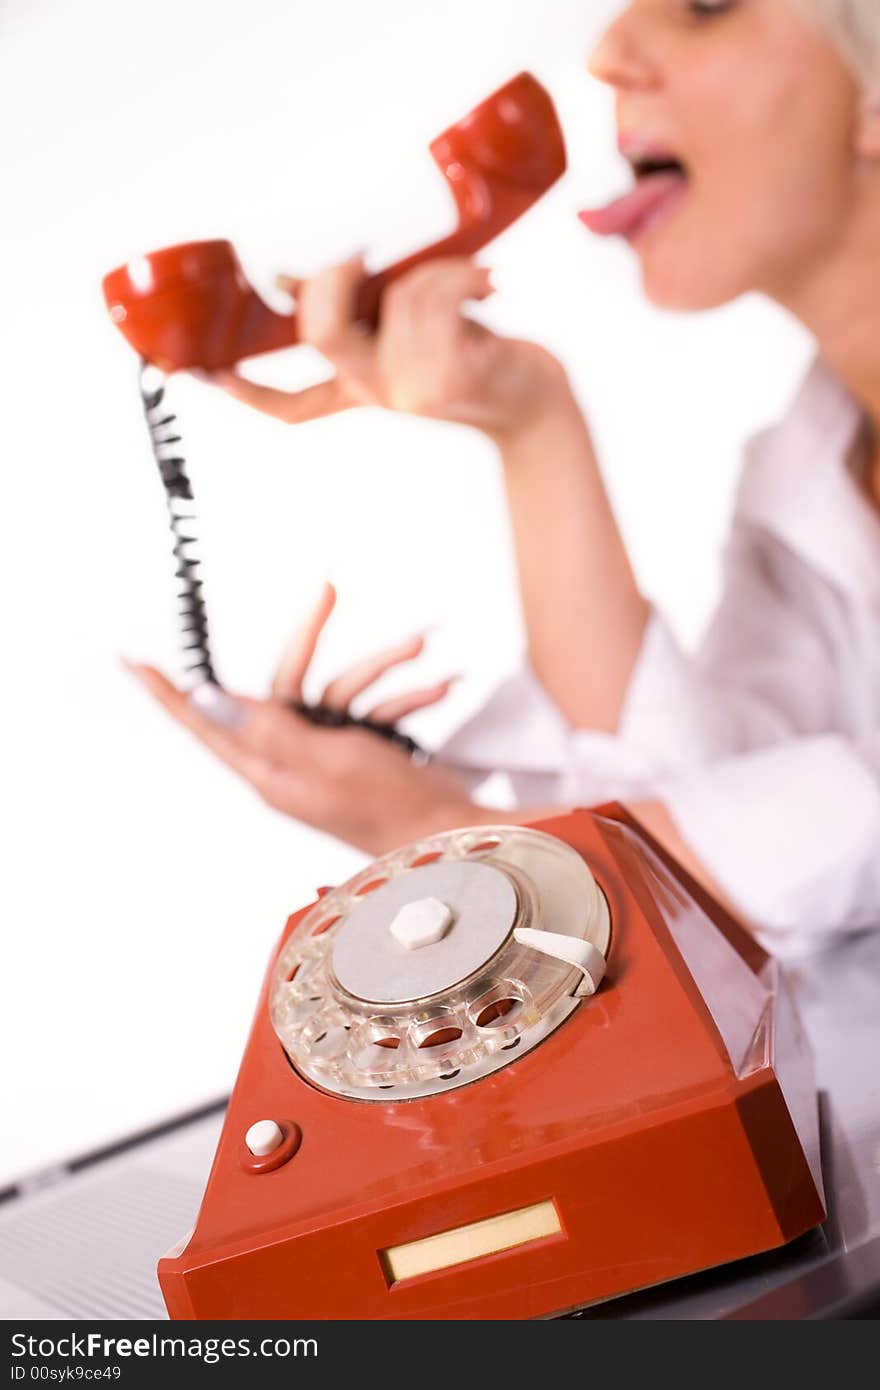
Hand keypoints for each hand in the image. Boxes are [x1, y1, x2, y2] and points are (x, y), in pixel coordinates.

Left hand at [124, 583, 478, 854]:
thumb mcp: (325, 760)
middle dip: (312, 637)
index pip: (204, 721)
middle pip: (285, 683)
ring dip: (383, 670)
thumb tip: (204, 697)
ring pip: (337, 689)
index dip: (168, 692)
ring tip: (420, 650)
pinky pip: (371, 708)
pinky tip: (440, 686)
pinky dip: (404, 695)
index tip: (132, 660)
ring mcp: (326, 753)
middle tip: (327, 592)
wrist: (451, 834)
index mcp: (269, 768)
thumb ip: (266, 726)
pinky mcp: (360, 749)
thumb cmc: (389, 807)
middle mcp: (291, 758)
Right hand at [196, 255, 569, 444]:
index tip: (197, 372)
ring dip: (436, 270)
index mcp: (362, 390)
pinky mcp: (450, 373)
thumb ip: (359, 312)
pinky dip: (463, 274)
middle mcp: (379, 395)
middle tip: (360, 255)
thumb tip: (291, 281)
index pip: (292, 406)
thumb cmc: (480, 357)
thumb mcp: (412, 334)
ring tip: (472, 278)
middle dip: (333, 278)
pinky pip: (436, 296)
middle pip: (323, 333)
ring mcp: (412, 389)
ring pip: (396, 299)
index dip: (245, 389)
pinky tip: (489, 285)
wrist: (539, 407)